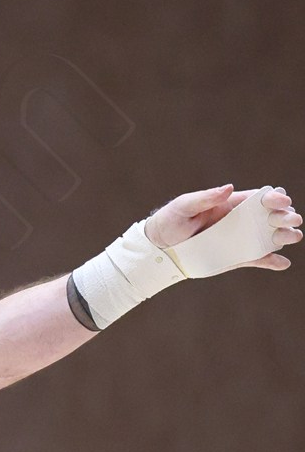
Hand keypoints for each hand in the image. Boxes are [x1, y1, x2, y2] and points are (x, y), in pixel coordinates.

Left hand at [146, 183, 299, 270]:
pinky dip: (271, 262)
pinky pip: (258, 259)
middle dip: (287, 216)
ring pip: (270, 237)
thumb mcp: (185, 205)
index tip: (283, 201)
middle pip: (272, 216)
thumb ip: (206, 197)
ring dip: (285, 236)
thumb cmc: (172, 220)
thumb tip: (228, 188)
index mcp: (233, 203)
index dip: (276, 197)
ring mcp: (241, 240)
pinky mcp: (237, 258)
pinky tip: (282, 264)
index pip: (261, 198)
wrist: (160, 247)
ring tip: (292, 237)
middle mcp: (242, 220)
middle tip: (292, 220)